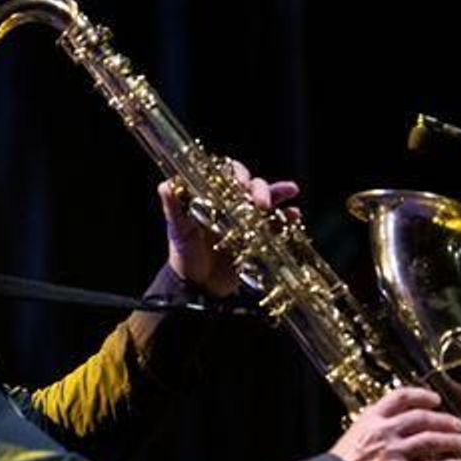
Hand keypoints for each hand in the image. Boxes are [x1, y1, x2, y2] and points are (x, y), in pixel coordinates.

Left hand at [159, 158, 301, 297]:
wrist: (199, 288)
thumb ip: (173, 208)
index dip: (236, 172)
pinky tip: (295, 215)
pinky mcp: (258, 236)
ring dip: (279, 192)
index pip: (227, 173)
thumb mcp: (178, 230)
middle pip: (251, 184)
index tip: (241, 184)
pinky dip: (288, 216)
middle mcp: (231, 204)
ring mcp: (247, 219)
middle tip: (262, 203)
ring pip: (268, 198)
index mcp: (212, 197)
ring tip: (291, 192)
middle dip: (260, 188)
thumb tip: (166, 186)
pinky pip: (277, 222)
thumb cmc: (185, 256)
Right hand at [328, 387, 460, 460]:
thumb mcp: (353, 437)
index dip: (422, 396)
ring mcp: (393, 452)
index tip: (434, 399)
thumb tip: (394, 432)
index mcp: (370, 418)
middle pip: (422, 418)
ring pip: (431, 440)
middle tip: (457, 424)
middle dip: (444, 420)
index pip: (401, 397)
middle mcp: (384, 431)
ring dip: (451, 441)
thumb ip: (374, 432)